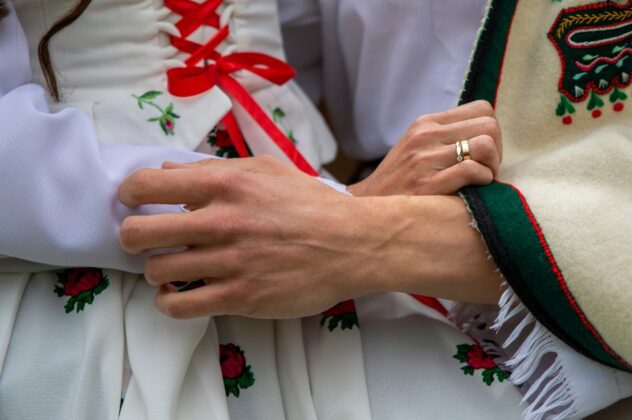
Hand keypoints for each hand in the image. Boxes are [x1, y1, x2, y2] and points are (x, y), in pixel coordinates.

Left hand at [118, 156, 371, 318]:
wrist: (353, 243)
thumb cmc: (311, 204)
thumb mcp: (266, 170)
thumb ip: (214, 169)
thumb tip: (167, 170)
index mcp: (225, 185)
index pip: (147, 185)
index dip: (129, 194)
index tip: (134, 202)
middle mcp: (222, 222)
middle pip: (139, 233)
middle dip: (132, 236)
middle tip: (142, 238)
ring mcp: (231, 263)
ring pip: (157, 271)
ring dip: (156, 268)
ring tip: (171, 266)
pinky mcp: (241, 297)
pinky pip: (180, 306)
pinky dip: (168, 302)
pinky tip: (176, 293)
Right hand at [348, 100, 501, 195]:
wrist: (366, 208)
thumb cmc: (398, 182)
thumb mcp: (415, 148)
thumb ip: (444, 137)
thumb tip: (484, 135)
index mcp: (425, 124)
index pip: (482, 109)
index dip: (492, 132)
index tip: (483, 153)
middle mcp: (425, 136)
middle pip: (489, 125)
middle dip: (497, 150)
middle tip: (486, 169)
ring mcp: (425, 159)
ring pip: (485, 145)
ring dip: (492, 166)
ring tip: (481, 180)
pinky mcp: (428, 184)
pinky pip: (472, 170)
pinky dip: (483, 181)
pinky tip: (473, 190)